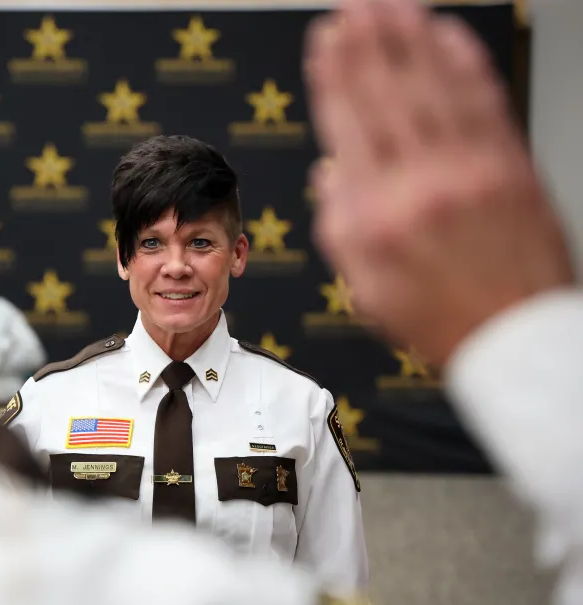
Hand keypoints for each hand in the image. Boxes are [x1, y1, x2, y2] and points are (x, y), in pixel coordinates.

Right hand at [304, 0, 573, 365]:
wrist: (514, 337)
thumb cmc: (440, 318)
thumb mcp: (365, 287)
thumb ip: (340, 225)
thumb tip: (329, 175)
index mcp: (377, 215)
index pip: (350, 125)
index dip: (335, 76)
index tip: (326, 41)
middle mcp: (422, 184)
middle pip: (389, 95)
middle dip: (369, 42)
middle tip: (356, 6)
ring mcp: (471, 170)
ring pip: (434, 88)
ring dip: (411, 39)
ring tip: (392, 6)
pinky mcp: (511, 166)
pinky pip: (483, 100)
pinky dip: (463, 62)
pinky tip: (448, 36)